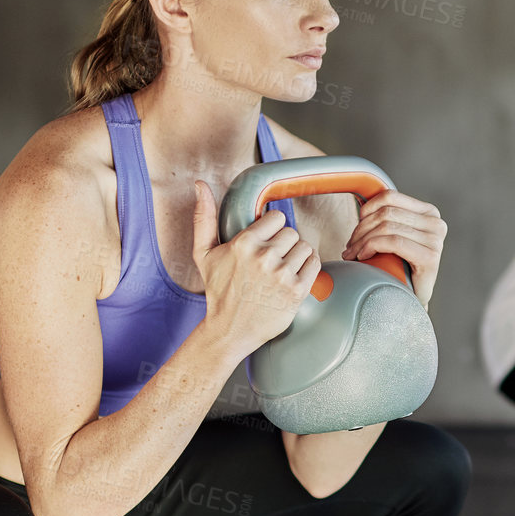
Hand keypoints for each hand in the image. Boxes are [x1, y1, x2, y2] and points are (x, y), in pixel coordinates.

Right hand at [191, 179, 321, 355]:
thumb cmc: (218, 292)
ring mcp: (282, 275)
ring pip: (305, 247)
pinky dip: (309, 266)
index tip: (267, 240)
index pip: (277, 217)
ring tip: (284, 267)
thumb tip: (200, 185)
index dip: (273, 228)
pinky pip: (315, 263)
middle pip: (292, 232)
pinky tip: (296, 273)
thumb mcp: (204, 254)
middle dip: (285, 243)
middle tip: (274, 258)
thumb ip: (203, 218)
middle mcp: (265, 257)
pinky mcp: (297, 291)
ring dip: (298, 255)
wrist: (230, 329)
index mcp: (244, 243)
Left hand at [341, 188, 446, 308]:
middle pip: (386, 213)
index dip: (366, 209)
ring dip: (362, 240)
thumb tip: (361, 200)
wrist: (410, 301)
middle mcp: (436, 223)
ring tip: (352, 253)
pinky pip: (393, 242)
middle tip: (350, 246)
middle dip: (361, 229)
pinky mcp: (430, 257)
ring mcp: (435, 240)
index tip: (356, 227)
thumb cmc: (398, 268)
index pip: (390, 197)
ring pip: (387, 227)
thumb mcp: (394, 234)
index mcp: (429, 213)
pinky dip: (372, 247)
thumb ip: (387, 216)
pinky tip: (363, 257)